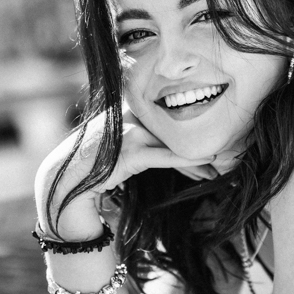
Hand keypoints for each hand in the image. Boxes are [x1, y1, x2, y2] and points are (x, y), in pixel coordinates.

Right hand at [35, 109, 216, 239]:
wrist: (65, 184)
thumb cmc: (97, 169)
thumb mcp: (126, 150)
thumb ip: (148, 143)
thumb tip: (179, 148)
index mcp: (130, 109)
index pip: (169, 119)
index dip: (192, 133)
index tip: (215, 146)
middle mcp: (129, 115)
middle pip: (175, 129)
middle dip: (201, 144)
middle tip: (228, 156)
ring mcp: (127, 132)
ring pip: (173, 141)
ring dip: (200, 157)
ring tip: (221, 168)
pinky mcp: (127, 152)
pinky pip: (163, 155)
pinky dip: (187, 159)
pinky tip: (206, 163)